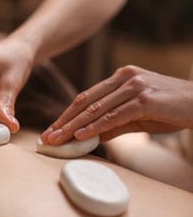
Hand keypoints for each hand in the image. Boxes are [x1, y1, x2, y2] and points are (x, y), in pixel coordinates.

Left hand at [41, 65, 192, 143]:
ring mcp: (134, 86)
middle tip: (48, 137)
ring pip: (96, 108)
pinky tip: (81, 136)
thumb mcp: (135, 117)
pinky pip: (114, 115)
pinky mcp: (144, 99)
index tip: (52, 129)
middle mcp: (124, 77)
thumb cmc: (168, 109)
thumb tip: (89, 137)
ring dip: (74, 126)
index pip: (85, 97)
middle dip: (64, 121)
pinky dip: (96, 127)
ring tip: (58, 139)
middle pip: (85, 101)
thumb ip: (113, 124)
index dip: (66, 114)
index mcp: (119, 77)